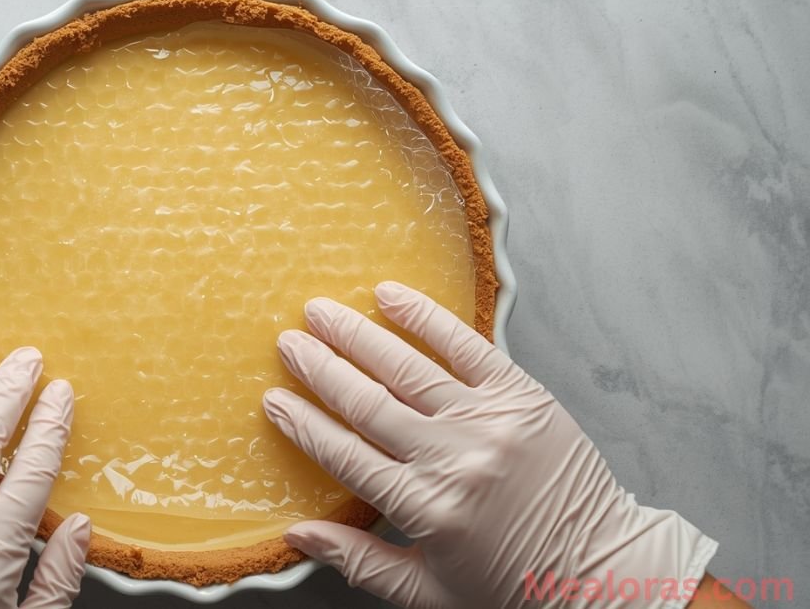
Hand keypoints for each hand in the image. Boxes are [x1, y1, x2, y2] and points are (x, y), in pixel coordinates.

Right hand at [263, 282, 716, 608]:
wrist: (602, 569)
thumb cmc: (511, 585)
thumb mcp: (428, 592)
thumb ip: (360, 561)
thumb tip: (297, 534)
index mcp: (426, 509)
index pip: (346, 456)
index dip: (304, 425)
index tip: (273, 399)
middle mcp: (453, 459)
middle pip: (369, 404)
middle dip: (321, 369)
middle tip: (288, 342)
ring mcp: (489, 422)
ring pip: (408, 369)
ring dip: (358, 335)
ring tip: (320, 310)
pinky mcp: (522, 396)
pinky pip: (466, 347)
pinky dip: (426, 318)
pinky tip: (391, 295)